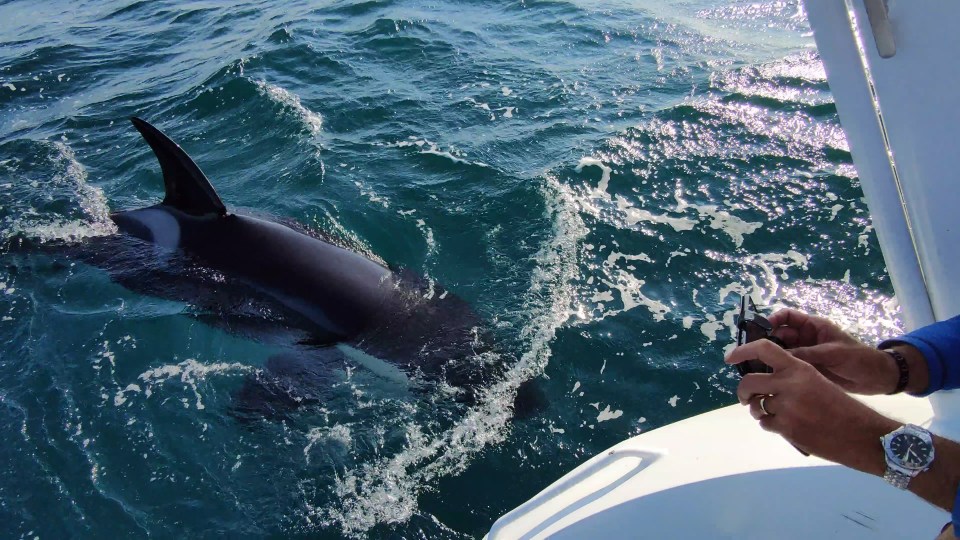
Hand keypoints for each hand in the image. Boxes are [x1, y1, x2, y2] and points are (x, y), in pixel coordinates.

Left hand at [725, 340, 896, 472]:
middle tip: (745, 397)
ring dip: (758, 409)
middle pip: (749, 382)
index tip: (729, 357)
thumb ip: (792, 378)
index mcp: (800, 368)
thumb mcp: (818, 381)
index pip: (764, 349)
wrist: (862, 434)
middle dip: (742, 391)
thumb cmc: (842, 407)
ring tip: (770, 412)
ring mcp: (787, 407)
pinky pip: (764, 423)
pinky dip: (769, 424)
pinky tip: (784, 425)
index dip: (743, 351)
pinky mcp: (787, 428)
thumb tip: (765, 380)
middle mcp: (790, 384)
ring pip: (756, 406)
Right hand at [767, 308, 928, 394]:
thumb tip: (781, 357)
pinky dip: (778, 370)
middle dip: (766, 341)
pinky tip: (768, 377)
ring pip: (781, 352)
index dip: (773, 319)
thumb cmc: (859, 359)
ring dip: (770, 358)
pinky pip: (788, 367)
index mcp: (814, 327)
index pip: (787, 317)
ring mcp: (806, 355)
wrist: (877, 379)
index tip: (761, 329)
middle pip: (779, 335)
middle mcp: (806, 339)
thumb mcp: (833, 353)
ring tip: (756, 366)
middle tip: (753, 353)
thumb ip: (807, 354)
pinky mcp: (807, 370)